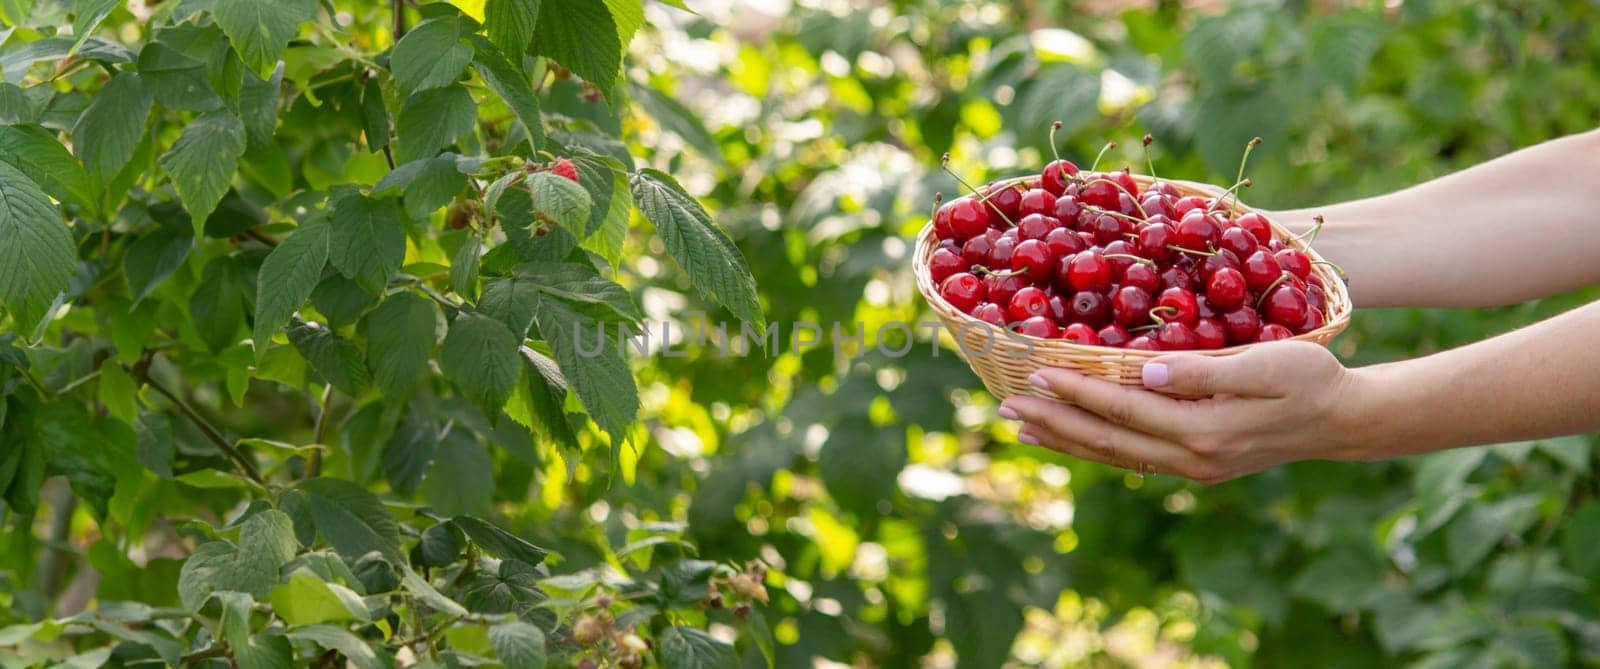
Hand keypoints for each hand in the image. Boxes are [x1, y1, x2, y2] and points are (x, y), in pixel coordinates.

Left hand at [998, 342, 1365, 483]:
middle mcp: (1191, 458)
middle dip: (1054, 422)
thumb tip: (1143, 370)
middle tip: (1005, 406)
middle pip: (1107, 441)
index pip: (1124, 409)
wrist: (1344, 421)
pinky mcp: (1194, 464)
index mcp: (1204, 431)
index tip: (1037, 375)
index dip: (1078, 392)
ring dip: (1064, 439)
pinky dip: (1093, 446)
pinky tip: (1069, 434)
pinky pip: (1130, 457)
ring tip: (1021, 424)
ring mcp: (1191, 467)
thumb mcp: (1267, 364)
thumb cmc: (1312, 379)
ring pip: (1113, 455)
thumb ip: (1204, 370)